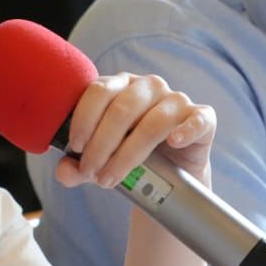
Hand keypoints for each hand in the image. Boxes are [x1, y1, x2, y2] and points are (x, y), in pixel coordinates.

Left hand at [53, 72, 215, 188]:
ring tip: (111, 179)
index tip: (75, 148)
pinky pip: (198, 120)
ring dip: (128, 154)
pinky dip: (186, 130)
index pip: (98, 91)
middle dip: (102, 145)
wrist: (168, 175)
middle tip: (92, 173)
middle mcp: (148, 87)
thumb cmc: (127, 157)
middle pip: (122, 110)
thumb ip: (78, 166)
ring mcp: (176, 100)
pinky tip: (173, 143)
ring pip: (152, 123)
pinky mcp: (202, 118)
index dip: (84, 119)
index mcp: (119, 86)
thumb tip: (64, 172)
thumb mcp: (99, 161)